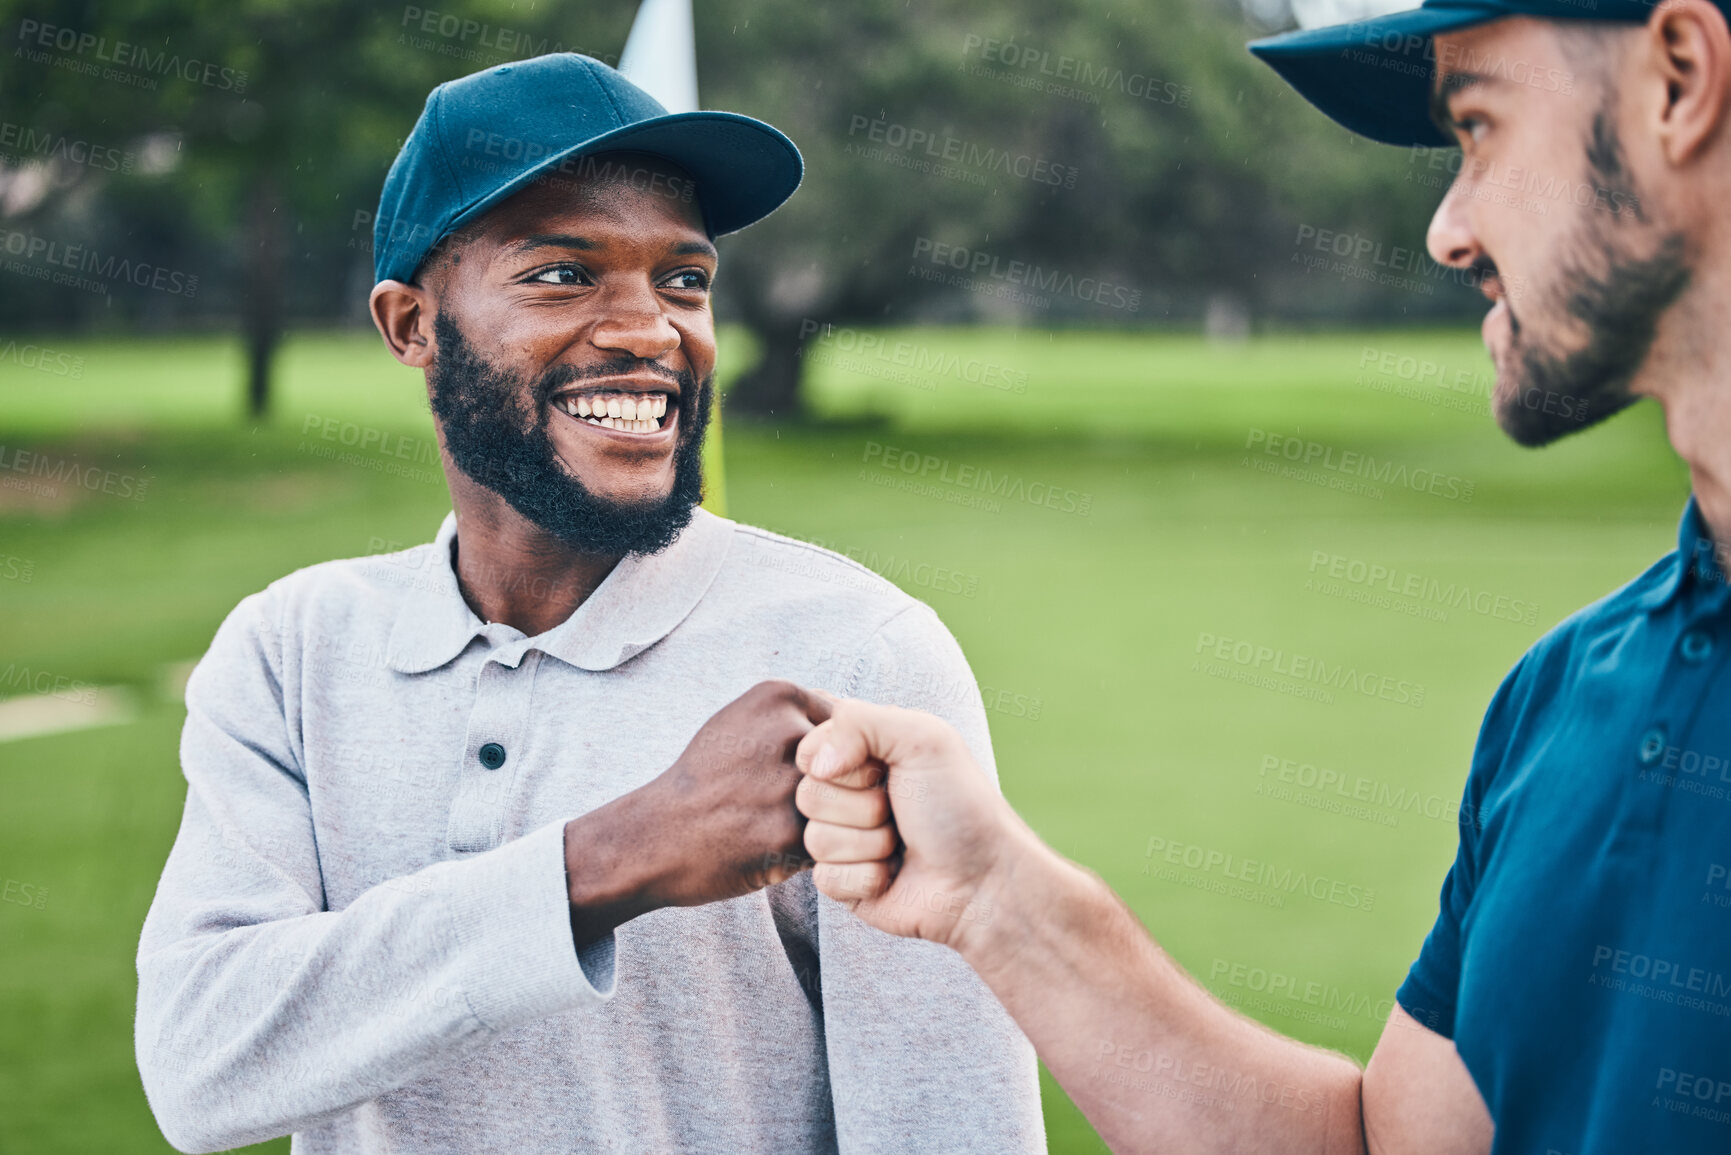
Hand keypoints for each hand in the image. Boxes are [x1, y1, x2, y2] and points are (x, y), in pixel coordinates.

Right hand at [564, 680, 829, 941]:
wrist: (656, 836)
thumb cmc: (703, 779)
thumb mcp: (737, 720)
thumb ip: (794, 714)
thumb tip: (853, 715)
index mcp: (778, 695)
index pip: (850, 721)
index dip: (840, 754)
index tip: (811, 772)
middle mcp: (789, 733)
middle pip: (857, 761)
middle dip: (842, 787)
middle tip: (802, 804)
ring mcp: (792, 783)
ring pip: (851, 802)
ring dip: (835, 820)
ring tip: (792, 823)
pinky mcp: (792, 833)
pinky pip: (836, 840)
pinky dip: (816, 848)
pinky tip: (780, 845)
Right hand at [793, 699, 1023, 953]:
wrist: (983, 879)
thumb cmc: (959, 804)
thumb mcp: (922, 738)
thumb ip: (858, 722)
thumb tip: (816, 765)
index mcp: (863, 755)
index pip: (811, 750)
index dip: (843, 764)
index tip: (884, 770)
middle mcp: (849, 795)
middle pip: (809, 795)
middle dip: (863, 806)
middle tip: (899, 810)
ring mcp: (845, 840)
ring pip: (816, 839)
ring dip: (870, 843)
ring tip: (901, 844)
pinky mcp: (844, 884)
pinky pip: (825, 879)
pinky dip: (866, 877)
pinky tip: (893, 875)